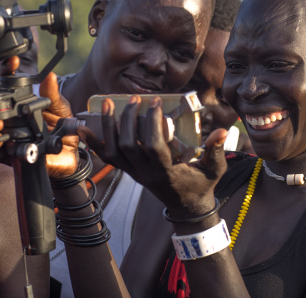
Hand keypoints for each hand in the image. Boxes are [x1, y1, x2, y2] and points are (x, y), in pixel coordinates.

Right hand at [0, 58, 78, 176]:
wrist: (68, 155)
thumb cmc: (63, 130)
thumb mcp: (60, 110)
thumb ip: (53, 95)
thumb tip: (50, 76)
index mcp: (19, 104)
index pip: (6, 85)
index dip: (6, 72)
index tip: (12, 62)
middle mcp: (9, 118)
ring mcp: (5, 135)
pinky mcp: (5, 153)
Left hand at [78, 95, 227, 216]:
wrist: (187, 206)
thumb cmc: (201, 184)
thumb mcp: (214, 169)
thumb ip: (216, 150)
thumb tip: (223, 130)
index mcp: (168, 172)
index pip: (155, 147)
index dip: (153, 124)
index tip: (156, 102)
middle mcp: (147, 173)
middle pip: (130, 145)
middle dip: (130, 119)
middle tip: (135, 99)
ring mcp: (135, 173)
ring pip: (114, 151)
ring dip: (108, 126)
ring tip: (107, 102)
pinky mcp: (129, 172)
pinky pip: (107, 158)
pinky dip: (93, 143)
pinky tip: (82, 128)